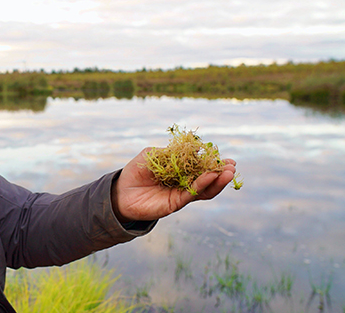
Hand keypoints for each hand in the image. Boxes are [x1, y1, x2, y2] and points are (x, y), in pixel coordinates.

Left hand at [111, 147, 236, 221]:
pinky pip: (191, 194)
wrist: (120, 191)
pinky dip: (202, 185)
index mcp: (181, 171)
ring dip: (217, 181)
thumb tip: (193, 149)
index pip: (202, 167)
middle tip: (232, 165)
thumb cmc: (137, 170)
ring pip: (204, 189)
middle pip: (207, 179)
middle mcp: (184, 183)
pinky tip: (209, 177)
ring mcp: (181, 194)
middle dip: (220, 172)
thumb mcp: (153, 155)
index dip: (213, 162)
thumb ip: (172, 152)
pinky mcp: (175, 204)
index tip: (226, 157)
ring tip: (228, 172)